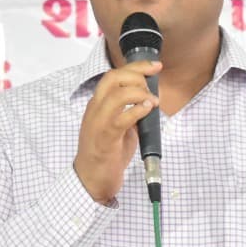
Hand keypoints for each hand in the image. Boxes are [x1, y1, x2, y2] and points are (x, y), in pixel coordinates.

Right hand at [73, 60, 160, 203]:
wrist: (91, 180)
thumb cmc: (106, 154)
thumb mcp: (120, 127)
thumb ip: (131, 112)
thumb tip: (150, 101)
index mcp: (97, 105)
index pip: (113, 75)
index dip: (135, 67)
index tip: (155, 66)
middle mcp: (95, 109)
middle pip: (113, 78)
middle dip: (137, 74)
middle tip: (153, 84)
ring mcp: (98, 123)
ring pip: (116, 94)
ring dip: (139, 93)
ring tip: (152, 102)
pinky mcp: (105, 138)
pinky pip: (121, 118)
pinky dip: (138, 110)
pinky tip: (148, 110)